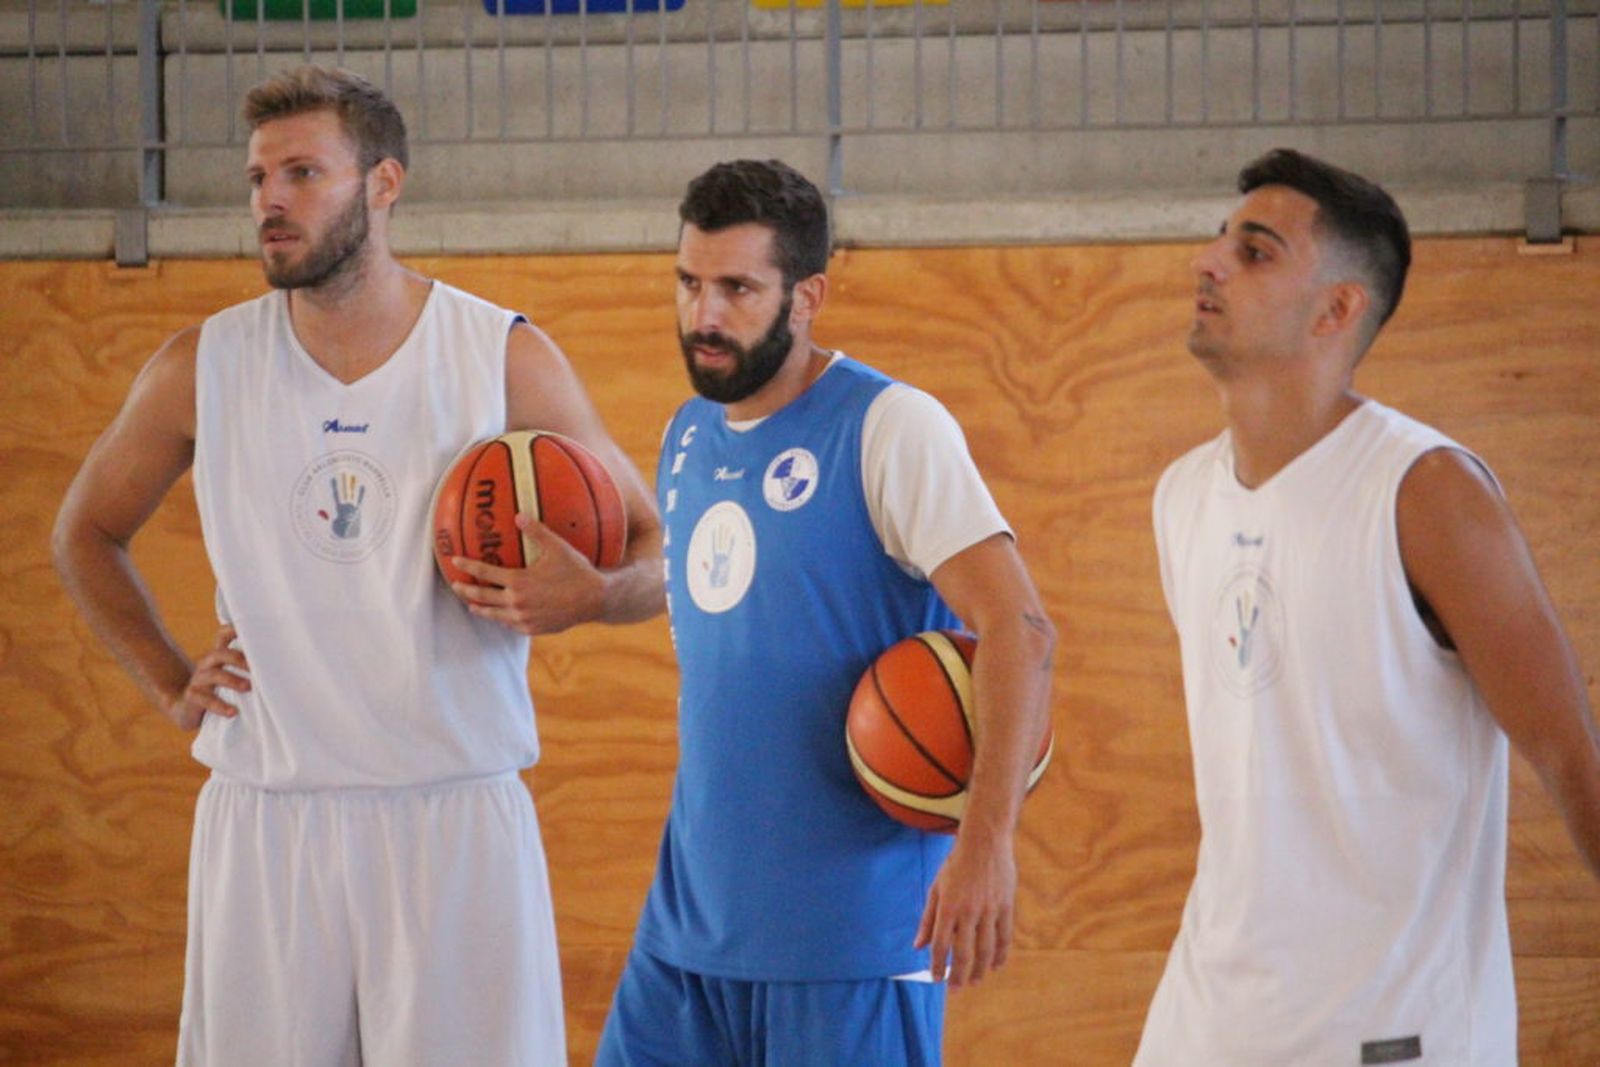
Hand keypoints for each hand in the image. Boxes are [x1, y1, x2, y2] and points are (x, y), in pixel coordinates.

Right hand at [167, 625, 248, 730]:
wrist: (186, 710)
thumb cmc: (217, 691)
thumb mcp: (230, 676)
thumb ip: (247, 668)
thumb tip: (278, 666)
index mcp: (218, 657)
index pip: (222, 636)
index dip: (233, 630)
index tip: (251, 629)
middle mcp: (206, 665)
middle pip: (220, 654)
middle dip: (238, 659)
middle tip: (256, 669)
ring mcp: (198, 680)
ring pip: (213, 675)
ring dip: (232, 680)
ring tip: (247, 687)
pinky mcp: (192, 697)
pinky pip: (205, 700)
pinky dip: (220, 706)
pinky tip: (232, 712)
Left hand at [449, 514, 605, 634]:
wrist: (595, 599)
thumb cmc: (577, 571)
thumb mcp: (558, 548)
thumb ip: (536, 532)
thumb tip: (519, 516)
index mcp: (519, 581)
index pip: (485, 572)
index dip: (467, 565)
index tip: (454, 561)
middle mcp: (517, 602)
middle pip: (482, 596)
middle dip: (465, 590)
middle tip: (455, 585)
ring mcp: (524, 618)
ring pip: (493, 615)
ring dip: (480, 608)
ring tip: (471, 604)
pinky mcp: (532, 629)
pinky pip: (510, 625)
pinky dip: (501, 618)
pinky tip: (500, 615)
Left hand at [913, 831, 1017, 987]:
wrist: (985, 841)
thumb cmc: (956, 865)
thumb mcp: (936, 889)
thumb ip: (928, 920)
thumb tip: (918, 946)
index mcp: (948, 907)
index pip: (941, 945)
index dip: (938, 965)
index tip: (936, 979)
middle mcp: (968, 911)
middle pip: (964, 953)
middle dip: (960, 976)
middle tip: (956, 990)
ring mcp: (989, 910)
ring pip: (986, 949)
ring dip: (981, 970)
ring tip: (976, 982)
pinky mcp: (1006, 906)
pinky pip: (1004, 937)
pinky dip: (1001, 954)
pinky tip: (996, 966)